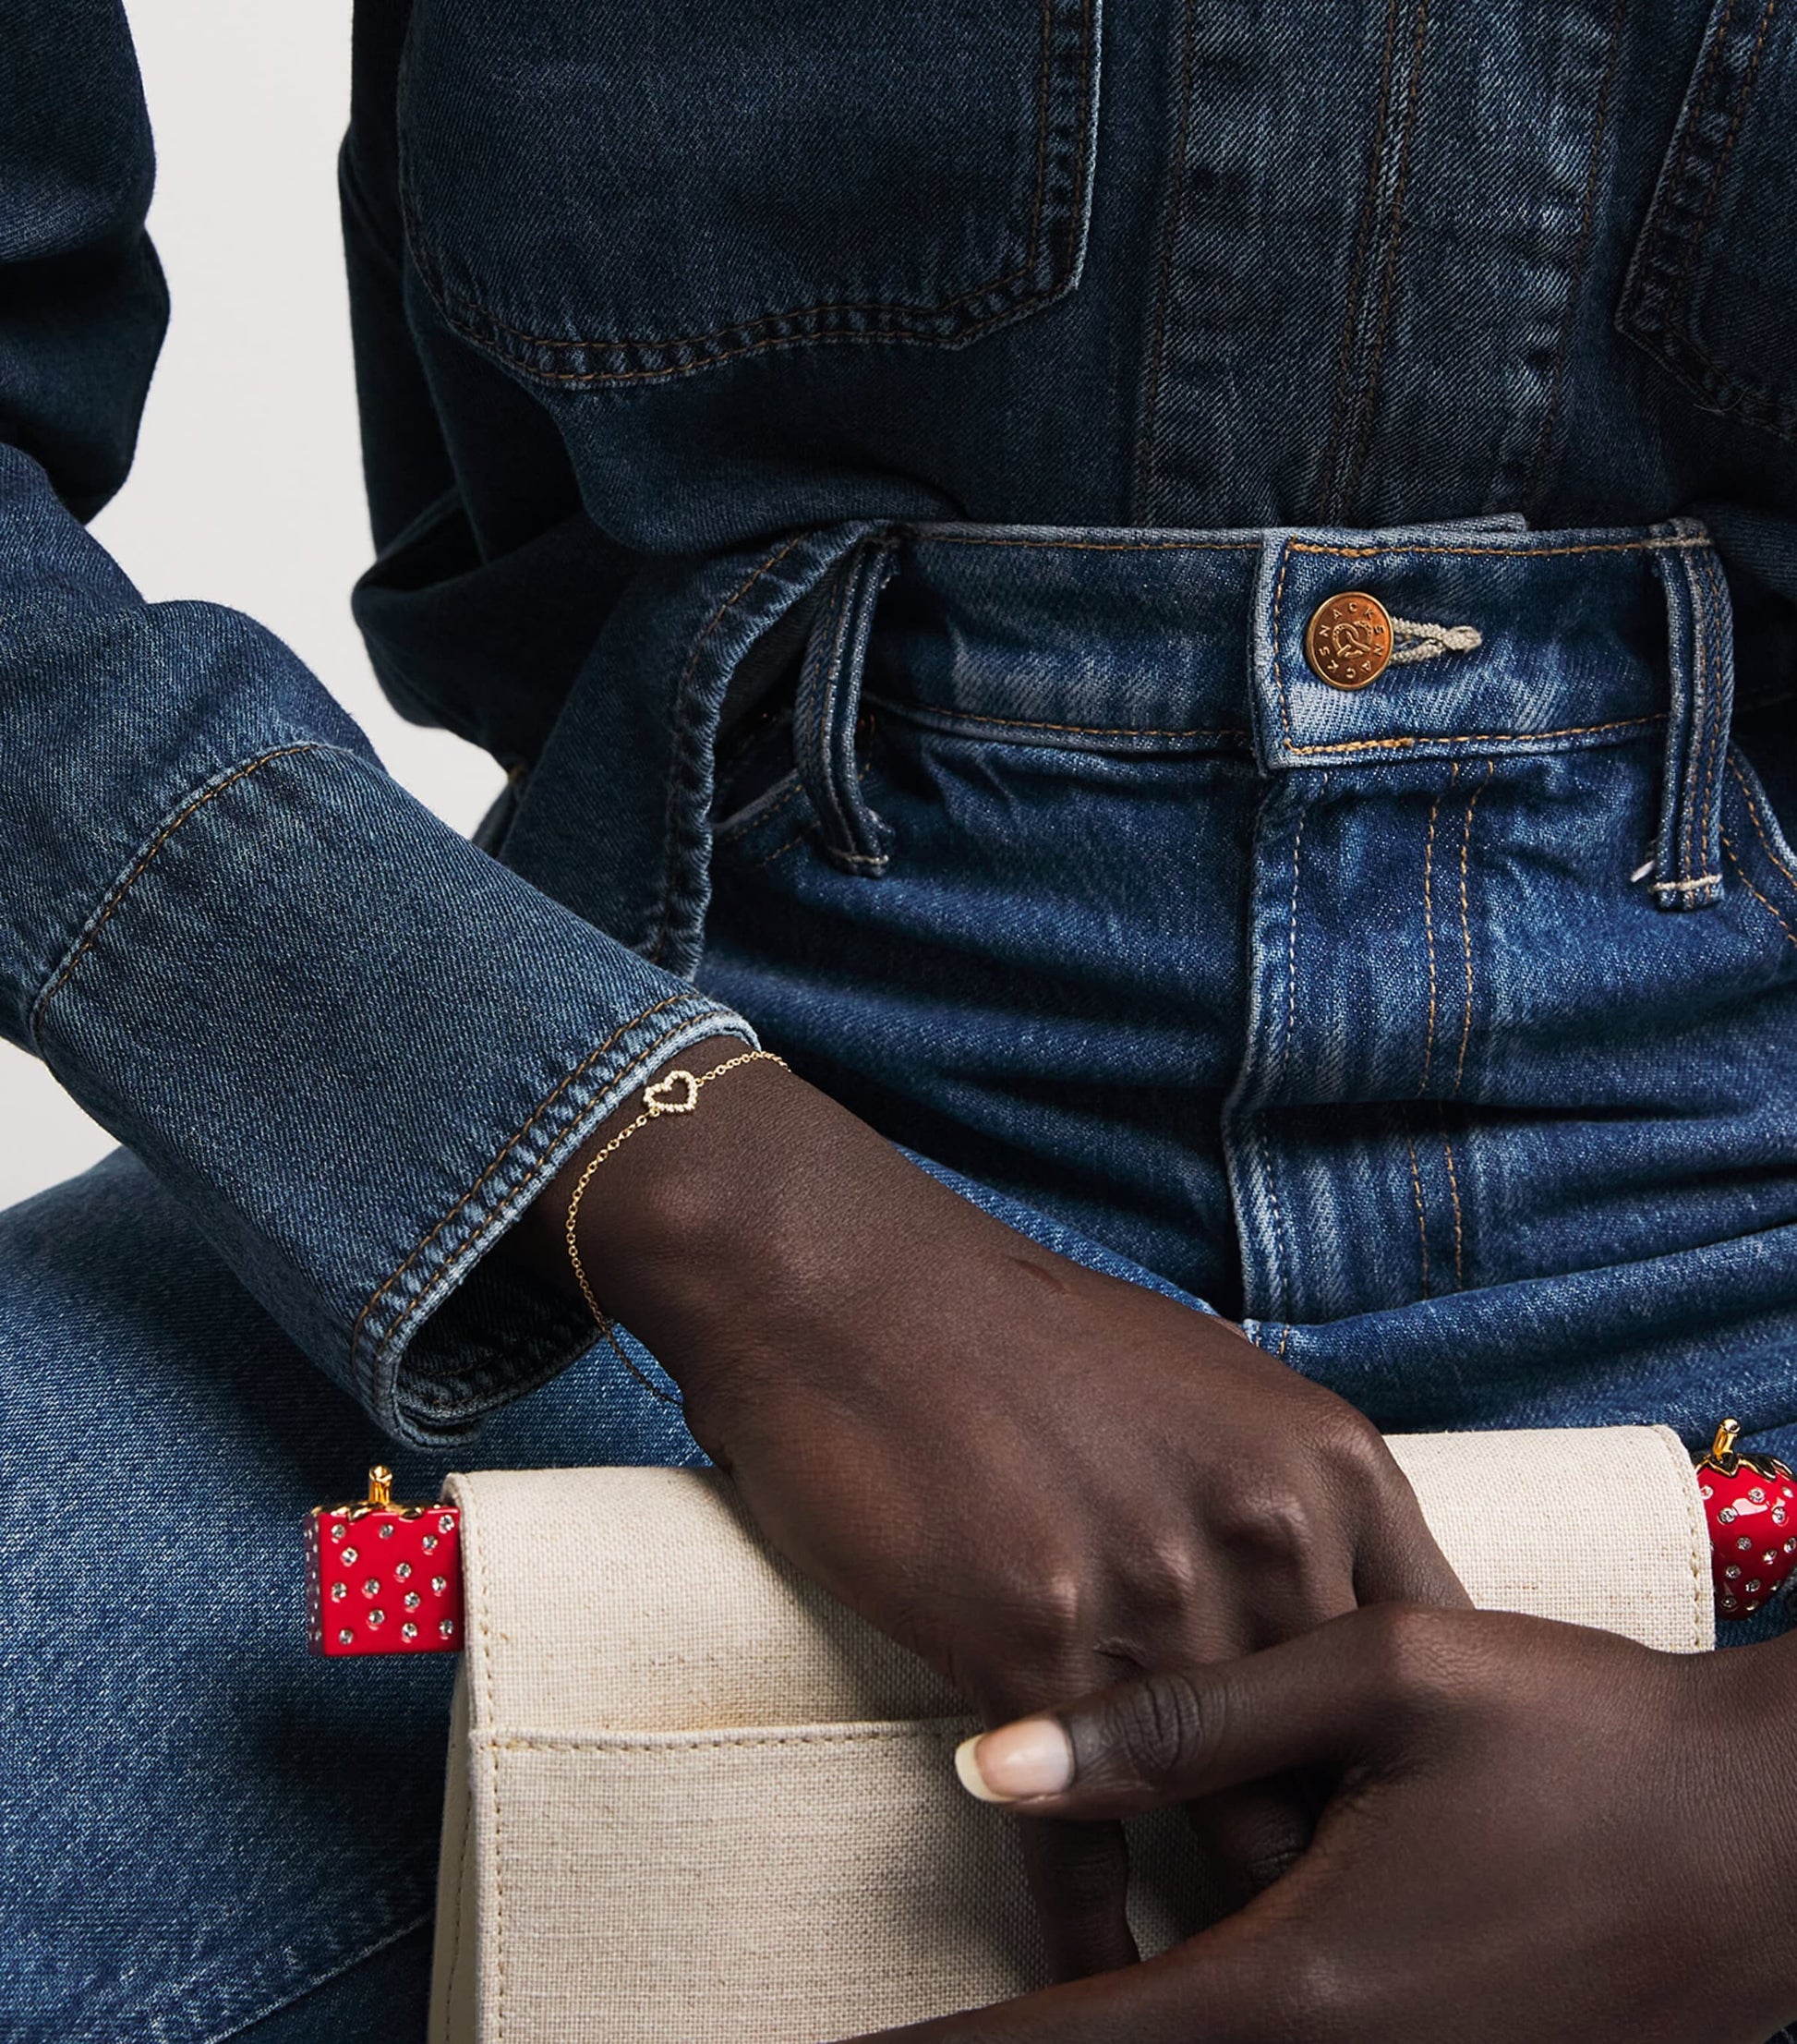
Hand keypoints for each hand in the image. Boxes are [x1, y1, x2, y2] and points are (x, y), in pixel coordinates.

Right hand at [516, 1040, 1467, 1971]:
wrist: (847, 1283)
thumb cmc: (1016, 1334)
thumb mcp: (1202, 1382)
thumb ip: (1283, 1494)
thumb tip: (1331, 1600)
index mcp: (1326, 1465)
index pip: (1428, 1665)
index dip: (1419, 1776)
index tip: (1413, 1853)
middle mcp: (1264, 1532)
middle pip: (1342, 1767)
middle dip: (1342, 1873)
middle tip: (1354, 1965)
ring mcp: (1152, 1589)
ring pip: (1227, 1828)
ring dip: (1233, 1933)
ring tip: (1251, 2009)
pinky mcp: (1029, 1642)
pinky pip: (1080, 1846)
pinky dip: (1093, 1944)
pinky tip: (1107, 1996)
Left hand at [869, 1608, 1796, 2042]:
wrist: (1776, 1840)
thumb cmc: (1587, 1737)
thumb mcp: (1388, 1682)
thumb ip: (1190, 1718)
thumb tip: (993, 1761)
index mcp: (1304, 1979)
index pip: (1078, 2034)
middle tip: (904, 2035)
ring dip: (1111, 2025)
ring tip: (1012, 2005)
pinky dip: (1203, 2022)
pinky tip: (1166, 1978)